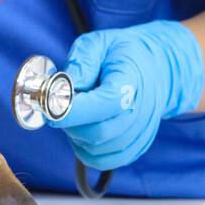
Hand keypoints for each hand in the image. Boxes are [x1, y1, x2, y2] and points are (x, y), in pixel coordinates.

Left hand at [47, 20, 204, 170]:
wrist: (154, 68)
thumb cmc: (119, 55)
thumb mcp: (98, 43)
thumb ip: (81, 62)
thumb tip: (64, 88)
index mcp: (132, 79)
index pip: (107, 103)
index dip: (74, 109)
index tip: (49, 104)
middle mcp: (142, 110)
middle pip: (99, 132)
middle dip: (70, 123)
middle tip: (60, 107)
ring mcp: (142, 132)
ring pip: (98, 150)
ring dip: (76, 136)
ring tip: (76, 114)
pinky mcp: (137, 147)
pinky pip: (104, 161)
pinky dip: (86, 151)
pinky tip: (83, 131)